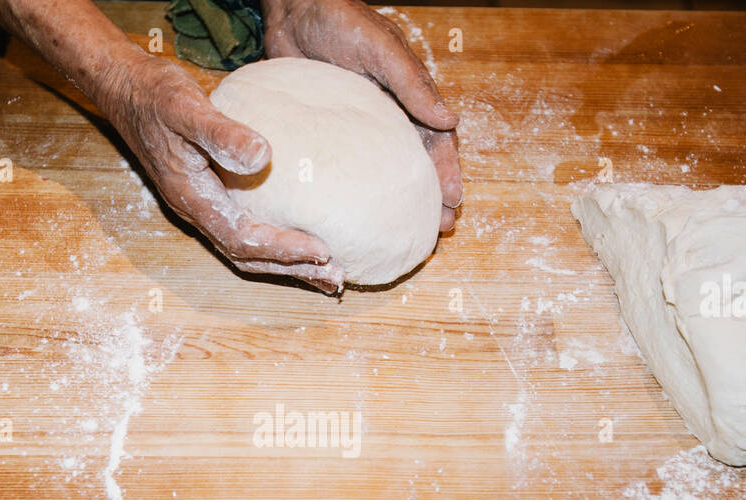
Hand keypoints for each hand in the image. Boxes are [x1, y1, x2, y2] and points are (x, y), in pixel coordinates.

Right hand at [100, 50, 344, 291]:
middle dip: (292, 270)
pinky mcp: (214, 196)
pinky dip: (277, 244)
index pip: (242, 239)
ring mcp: (205, 207)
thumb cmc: (155, 95)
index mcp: (192, 198)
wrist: (127, 88)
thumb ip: (222, 133)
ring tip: (328, 272)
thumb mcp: (186, 107)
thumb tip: (262, 156)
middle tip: (336, 277)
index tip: (321, 249)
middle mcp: (199, 211)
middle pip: (249, 257)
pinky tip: (302, 240)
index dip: (281, 249)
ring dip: (288, 264)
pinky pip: (248, 231)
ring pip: (249, 251)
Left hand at [261, 0, 462, 231]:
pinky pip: (346, 166)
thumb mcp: (381, 48)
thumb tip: (449, 120)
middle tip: (439, 230)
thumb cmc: (340, 19)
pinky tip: (356, 213)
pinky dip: (356, 191)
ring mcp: (357, 126)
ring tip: (405, 232)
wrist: (292, 9)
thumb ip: (411, 83)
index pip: (435, 140)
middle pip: (415, 163)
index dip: (446, 172)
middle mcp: (386, 115)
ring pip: (382, 170)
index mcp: (407, 96)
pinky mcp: (328, 131)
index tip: (453, 202)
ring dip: (397, 201)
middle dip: (430, 197)